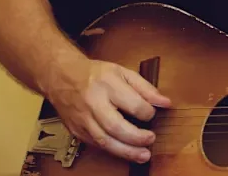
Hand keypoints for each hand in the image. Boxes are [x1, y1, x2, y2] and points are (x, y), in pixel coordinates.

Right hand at [44, 58, 171, 162]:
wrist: (62, 76)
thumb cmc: (96, 74)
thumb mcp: (123, 72)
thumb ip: (146, 88)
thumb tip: (165, 103)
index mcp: (107, 85)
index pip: (132, 103)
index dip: (147, 112)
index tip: (153, 114)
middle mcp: (93, 103)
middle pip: (115, 126)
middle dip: (136, 137)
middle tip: (151, 139)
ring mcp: (82, 119)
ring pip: (104, 141)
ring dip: (126, 151)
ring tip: (143, 155)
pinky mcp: (76, 131)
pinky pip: (96, 145)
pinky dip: (113, 151)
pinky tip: (126, 152)